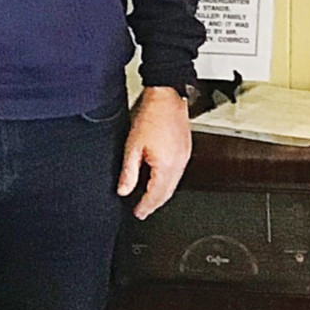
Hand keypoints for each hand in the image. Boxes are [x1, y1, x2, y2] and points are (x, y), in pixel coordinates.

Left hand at [119, 86, 191, 218]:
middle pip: (167, 193)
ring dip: (162, 194)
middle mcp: (179, 163)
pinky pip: (178, 172)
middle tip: (143, 211)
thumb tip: (123, 190)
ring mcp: (185, 156)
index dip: (145, 207)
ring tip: (150, 199)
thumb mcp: (132, 146)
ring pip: (174, 184)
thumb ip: (129, 171)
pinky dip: (169, 181)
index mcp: (166, 165)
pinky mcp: (186, 149)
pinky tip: (161, 180)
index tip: (138, 213)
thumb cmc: (151, 116)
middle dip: (155, 204)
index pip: (155, 195)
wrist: (166, 96)